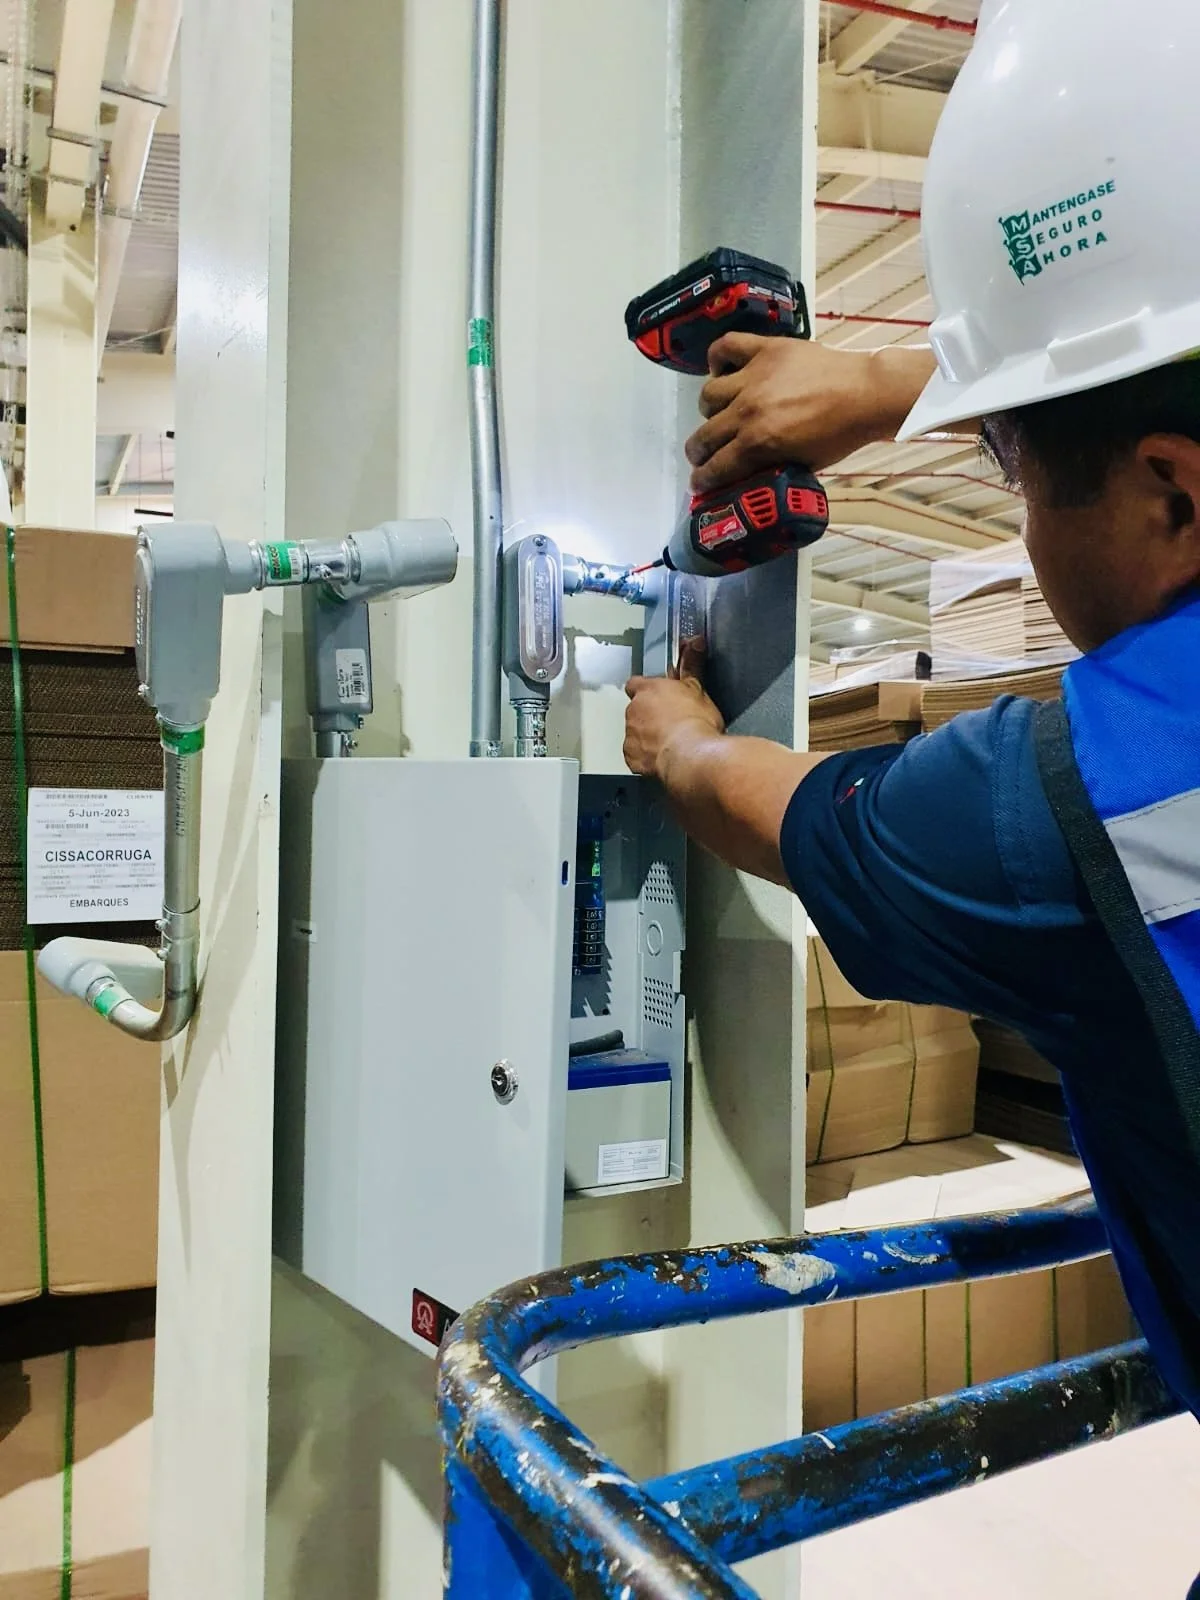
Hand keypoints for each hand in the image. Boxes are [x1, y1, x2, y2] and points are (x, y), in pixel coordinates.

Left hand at [624, 641, 724, 779]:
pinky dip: (646, 758)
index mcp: (648, 690)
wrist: (692, 756)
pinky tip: (664, 758)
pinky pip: (636, 756)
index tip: (660, 697)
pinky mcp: (632, 758)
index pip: (636, 683)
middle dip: (649, 716)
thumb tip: (695, 641)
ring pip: (635, 733)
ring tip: (671, 743)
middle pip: (636, 710)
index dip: (647, 690)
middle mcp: (634, 710)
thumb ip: (692, 664)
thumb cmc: (696, 722)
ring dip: (647, 737)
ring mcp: (630, 735)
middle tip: (672, 723)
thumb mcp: (699, 689)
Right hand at [684, 336, 937, 492]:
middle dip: (699, 452)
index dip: (703, 479)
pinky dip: (717, 358)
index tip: (699, 483)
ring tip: (720, 412)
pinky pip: (726, 347)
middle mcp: (747, 410)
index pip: (715, 467)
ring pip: (709, 394)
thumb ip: (769, 466)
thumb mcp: (803, 464)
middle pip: (704, 434)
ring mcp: (753, 377)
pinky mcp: (764, 350)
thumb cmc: (839, 434)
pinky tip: (721, 370)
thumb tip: (745, 475)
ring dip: (710, 409)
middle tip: (704, 455)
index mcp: (758, 442)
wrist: (865, 393)